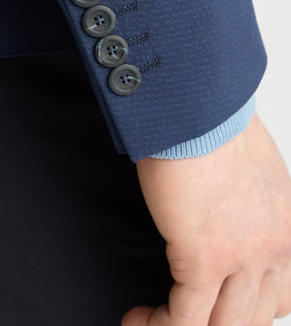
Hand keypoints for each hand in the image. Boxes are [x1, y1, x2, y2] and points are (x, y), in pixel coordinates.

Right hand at [122, 110, 290, 325]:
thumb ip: (245, 197)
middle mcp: (276, 248)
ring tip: (149, 320)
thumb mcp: (248, 163)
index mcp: (287, 224)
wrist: (195, 107)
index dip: (245, 309)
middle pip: (253, 319)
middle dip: (214, 323)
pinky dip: (157, 325)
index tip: (210, 303)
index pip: (283, 296)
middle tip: (176, 313)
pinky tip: (136, 318)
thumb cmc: (210, 120)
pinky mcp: (204, 259)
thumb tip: (215, 208)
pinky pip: (184, 319)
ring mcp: (244, 258)